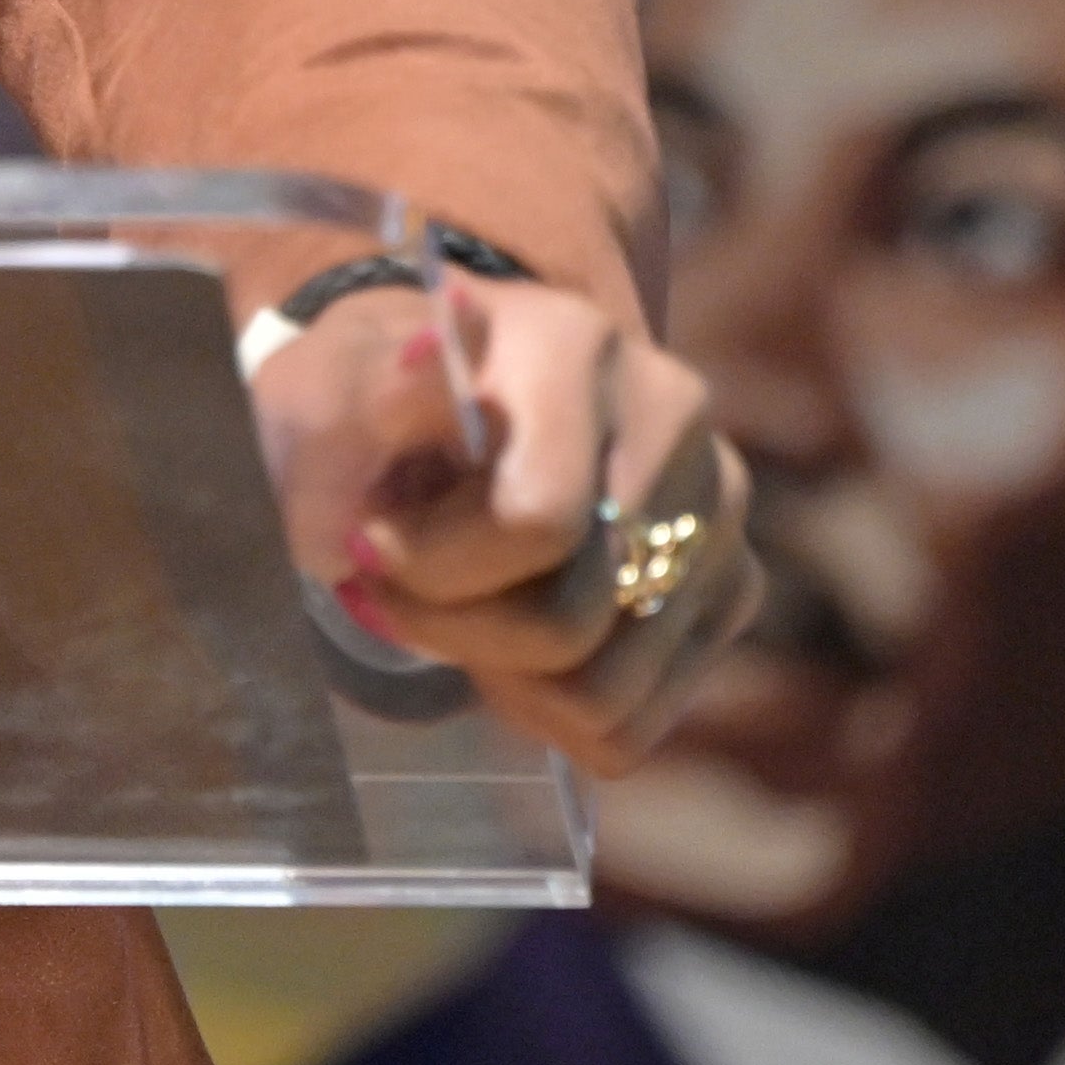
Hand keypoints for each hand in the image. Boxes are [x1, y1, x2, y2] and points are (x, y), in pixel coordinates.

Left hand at [245, 260, 749, 774]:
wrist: (435, 410)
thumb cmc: (369, 410)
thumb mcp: (331, 391)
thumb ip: (370, 391)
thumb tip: (433, 345)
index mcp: (573, 345)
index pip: (538, 522)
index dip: (432, 571)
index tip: (367, 548)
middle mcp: (672, 413)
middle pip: (574, 621)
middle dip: (460, 633)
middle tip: (399, 595)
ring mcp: (718, 503)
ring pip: (610, 689)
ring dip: (506, 681)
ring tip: (459, 614)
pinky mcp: (734, 582)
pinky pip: (640, 720)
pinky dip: (556, 710)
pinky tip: (512, 644)